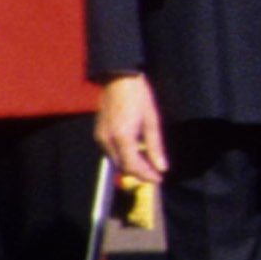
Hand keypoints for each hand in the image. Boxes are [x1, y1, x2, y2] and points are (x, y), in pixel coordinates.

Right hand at [95, 74, 164, 188]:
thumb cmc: (140, 97)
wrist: (119, 80)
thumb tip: (162, 167)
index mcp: (122, 136)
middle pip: (123, 167)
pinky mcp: (98, 134)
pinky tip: (136, 154)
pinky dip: (123, 157)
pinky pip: (111, 153)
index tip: (159, 179)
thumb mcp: (152, 121)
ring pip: (116, 161)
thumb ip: (156, 147)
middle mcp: (107, 140)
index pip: (133, 166)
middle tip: (155, 175)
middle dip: (139, 173)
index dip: (146, 175)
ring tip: (148, 166)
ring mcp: (100, 137)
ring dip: (131, 166)